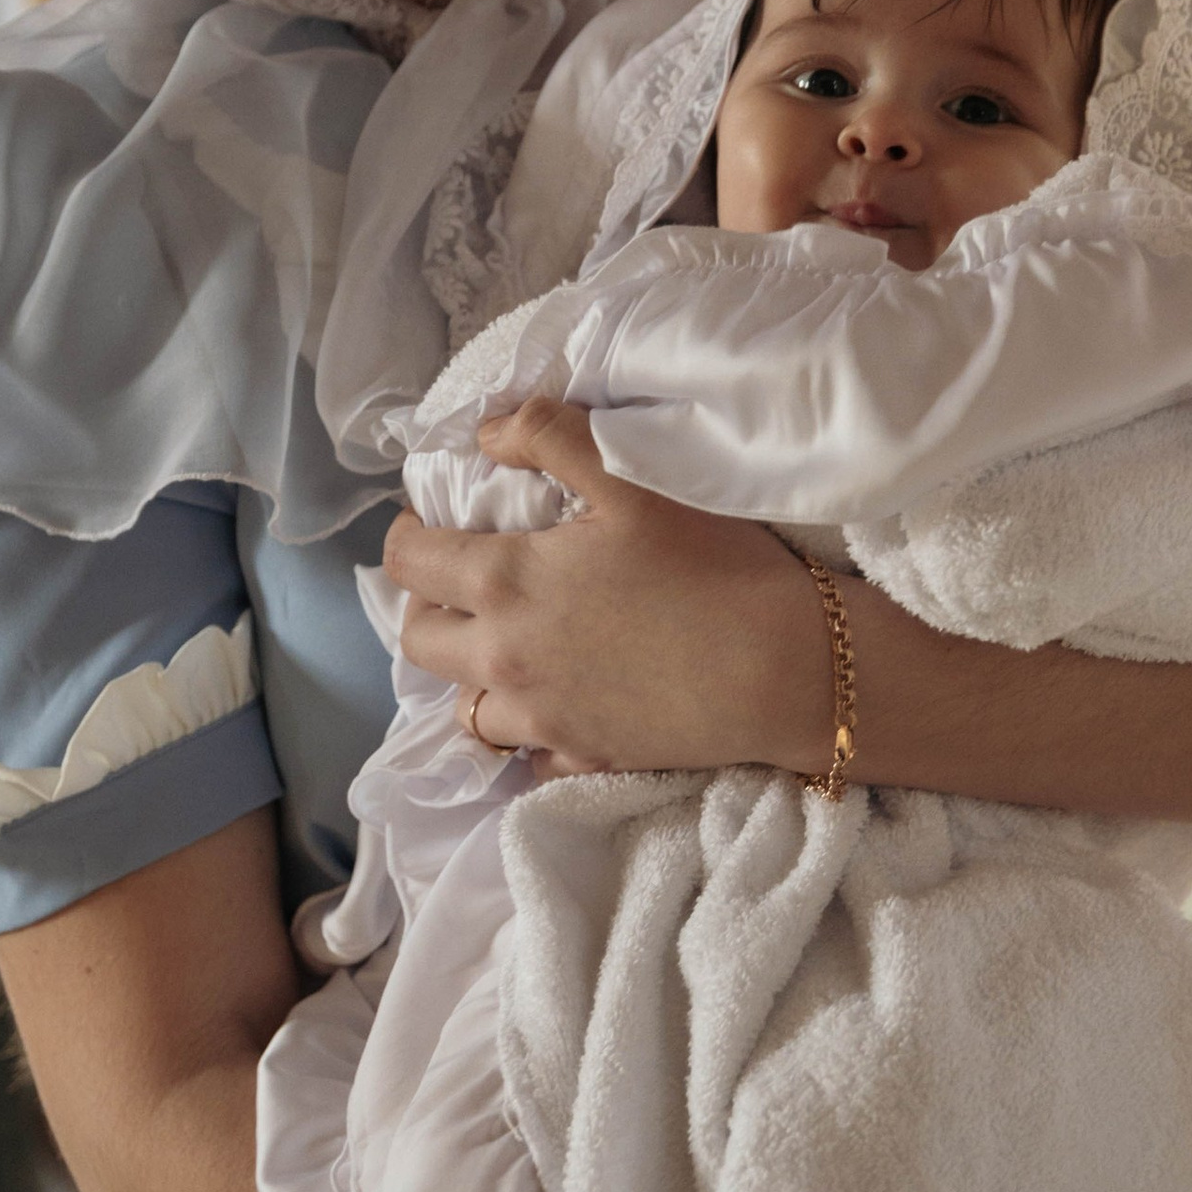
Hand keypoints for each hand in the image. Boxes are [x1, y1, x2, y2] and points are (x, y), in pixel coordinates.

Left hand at [385, 398, 829, 780]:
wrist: (783, 671)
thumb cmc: (712, 564)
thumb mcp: (631, 475)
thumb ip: (549, 436)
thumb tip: (485, 432)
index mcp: (505, 584)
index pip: (408, 562)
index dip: (408, 533)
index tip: (432, 520)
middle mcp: (504, 660)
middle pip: (418, 642)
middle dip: (426, 606)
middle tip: (464, 582)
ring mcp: (542, 720)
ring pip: (465, 707)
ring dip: (471, 674)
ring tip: (508, 646)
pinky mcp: (585, 759)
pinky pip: (528, 756)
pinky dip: (530, 730)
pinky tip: (558, 704)